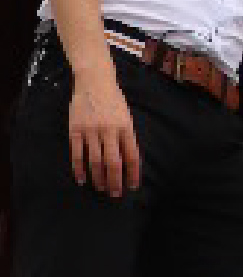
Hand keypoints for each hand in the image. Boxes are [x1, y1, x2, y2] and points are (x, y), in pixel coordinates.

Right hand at [65, 73, 141, 196]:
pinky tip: (82, 179)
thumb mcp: (126, 117)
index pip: (132, 156)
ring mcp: (91, 131)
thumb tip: (128, 161)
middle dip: (115, 181)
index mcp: (126, 128)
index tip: (133, 186)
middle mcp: (109, 131)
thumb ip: (126, 137)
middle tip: (115, 194)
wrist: (94, 82)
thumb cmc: (113, 101)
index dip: (133, 174)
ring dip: (99, 178)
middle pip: (114, 163)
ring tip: (101, 188)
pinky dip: (79, 169)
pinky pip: (77, 154)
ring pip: (96, 161)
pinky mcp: (75, 130)